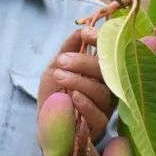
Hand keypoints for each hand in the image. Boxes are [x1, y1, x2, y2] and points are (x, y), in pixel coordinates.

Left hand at [38, 27, 114, 141]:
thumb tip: (81, 29)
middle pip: (108, 72)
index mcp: (102, 71)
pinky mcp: (100, 126)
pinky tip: (73, 96)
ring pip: (103, 92)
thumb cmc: (54, 95)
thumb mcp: (55, 67)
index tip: (86, 34)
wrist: (45, 125)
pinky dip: (86, 104)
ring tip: (59, 76)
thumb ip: (67, 49)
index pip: (110, 53)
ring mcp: (106, 107)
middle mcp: (109, 87)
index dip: (102, 42)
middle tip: (62, 60)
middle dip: (85, 62)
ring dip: (80, 81)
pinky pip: (99, 115)